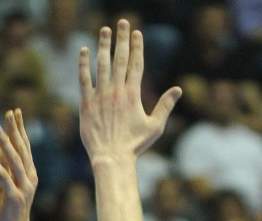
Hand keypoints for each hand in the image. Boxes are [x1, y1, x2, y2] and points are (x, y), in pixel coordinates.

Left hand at [0, 109, 37, 220]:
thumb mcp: (4, 185)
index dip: (20, 129)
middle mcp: (30, 178)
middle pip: (22, 149)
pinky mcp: (14, 197)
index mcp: (29, 174)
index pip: (25, 147)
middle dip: (15, 129)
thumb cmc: (7, 211)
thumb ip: (3, 168)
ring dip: (5, 142)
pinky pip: (3, 177)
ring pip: (14, 160)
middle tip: (9, 112)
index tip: (15, 112)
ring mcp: (24, 188)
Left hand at [78, 19, 180, 162]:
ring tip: (104, 30)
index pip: (136, 64)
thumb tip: (178, 89)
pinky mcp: (86, 103)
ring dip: (103, 45)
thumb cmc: (135, 144)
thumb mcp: (155, 126)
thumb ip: (165, 105)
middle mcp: (117, 90)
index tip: (137, 32)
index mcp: (133, 94)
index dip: (137, 46)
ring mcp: (100, 95)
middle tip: (122, 22)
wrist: (111, 157)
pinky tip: (84, 50)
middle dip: (122, 38)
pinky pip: (84, 79)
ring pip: (102, 64)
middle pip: (120, 58)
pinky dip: (83, 64)